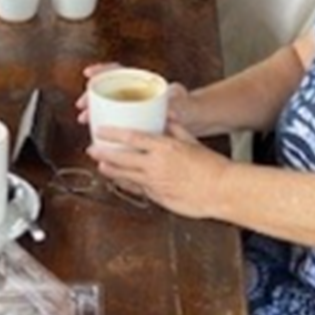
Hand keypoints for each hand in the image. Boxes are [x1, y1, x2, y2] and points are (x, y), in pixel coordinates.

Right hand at [76, 63, 195, 131]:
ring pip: (108, 104)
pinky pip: (114, 120)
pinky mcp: (132, 121)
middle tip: (82, 107)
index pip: (119, 70)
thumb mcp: (184, 105)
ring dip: (94, 111)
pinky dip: (105, 125)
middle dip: (91, 95)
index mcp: (144, 83)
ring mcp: (133, 106)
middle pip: (108, 88)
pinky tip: (97, 134)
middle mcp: (136, 92)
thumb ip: (178, 108)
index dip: (102, 70)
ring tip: (85, 121)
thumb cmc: (188, 108)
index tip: (88, 73)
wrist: (193, 121)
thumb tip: (172, 113)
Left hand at [89, 126, 232, 219]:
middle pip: (122, 158)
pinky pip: (137, 189)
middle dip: (104, 154)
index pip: (132, 137)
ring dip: (110, 170)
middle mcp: (156, 164)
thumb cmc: (211, 166)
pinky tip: (120, 182)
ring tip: (101, 166)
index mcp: (164, 147)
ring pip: (125, 176)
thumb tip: (167, 117)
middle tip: (92, 150)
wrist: (222, 189)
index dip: (113, 134)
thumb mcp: (192, 141)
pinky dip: (126, 184)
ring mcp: (155, 182)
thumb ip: (176, 129)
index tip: (101, 131)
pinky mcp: (158, 197)